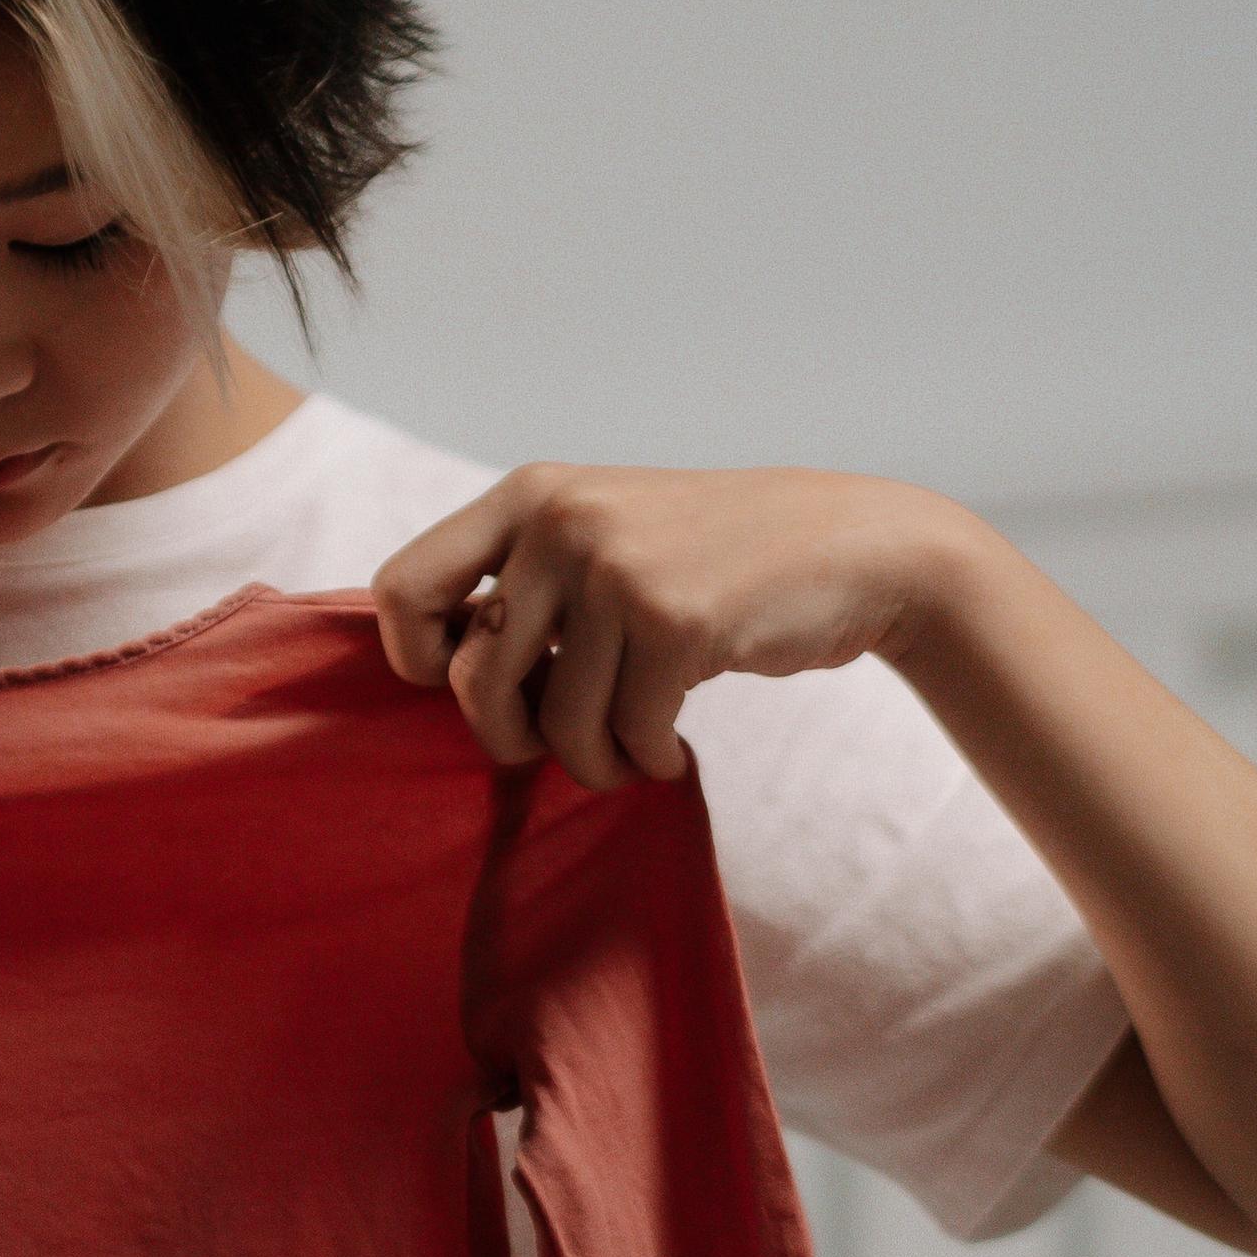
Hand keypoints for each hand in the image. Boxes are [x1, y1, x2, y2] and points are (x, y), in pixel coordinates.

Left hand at [369, 466, 975, 786]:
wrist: (854, 549)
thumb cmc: (714, 561)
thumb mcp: (605, 536)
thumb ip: (525, 582)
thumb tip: (441, 672)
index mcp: (530, 495)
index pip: (402, 590)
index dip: (419, 659)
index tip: (475, 681)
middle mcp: (562, 522)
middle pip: (473, 680)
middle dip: (511, 738)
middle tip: (557, 744)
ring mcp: (619, 570)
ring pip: (556, 723)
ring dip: (593, 761)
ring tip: (629, 752)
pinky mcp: (677, 623)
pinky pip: (628, 733)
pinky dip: (647, 758)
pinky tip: (672, 747)